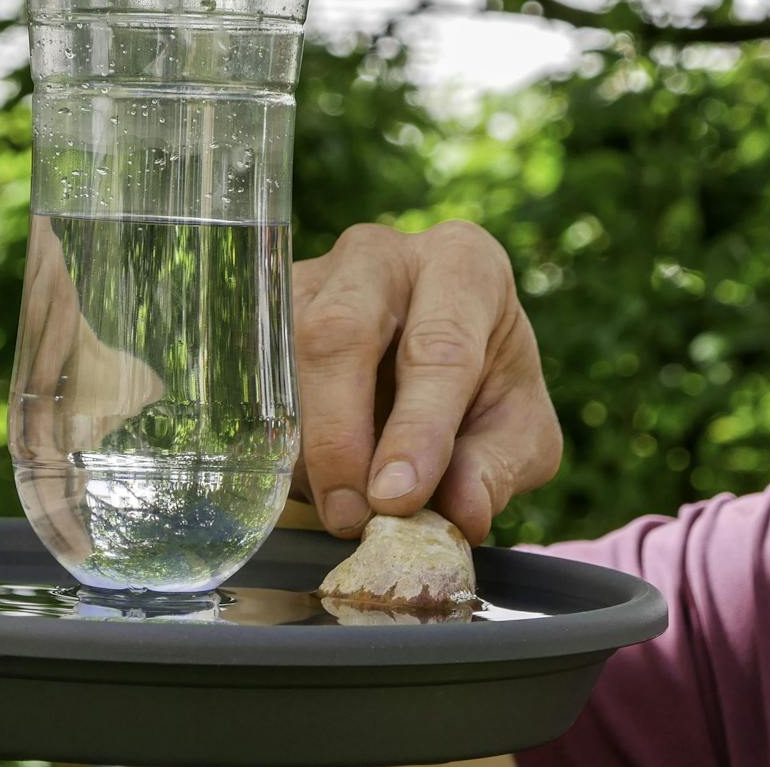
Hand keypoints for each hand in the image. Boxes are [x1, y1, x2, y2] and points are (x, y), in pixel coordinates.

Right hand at [292, 221, 560, 543]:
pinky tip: (305, 481)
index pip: (437, 345)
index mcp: (463, 265)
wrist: (432, 363)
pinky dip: (272, 438)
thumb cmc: (482, 388)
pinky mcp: (264, 309)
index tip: (398, 497)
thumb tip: (460, 512)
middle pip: (340, 333)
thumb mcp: (518, 433)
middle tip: (351, 514)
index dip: (417, 428)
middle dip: (339, 435)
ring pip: (285, 355)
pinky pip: (252, 373)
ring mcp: (312, 275)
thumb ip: (496, 469)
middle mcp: (380, 255)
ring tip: (337, 508)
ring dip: (302, 445)